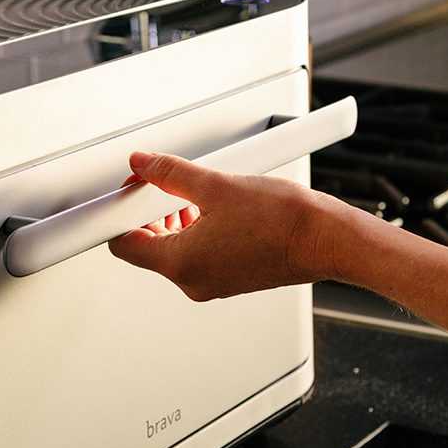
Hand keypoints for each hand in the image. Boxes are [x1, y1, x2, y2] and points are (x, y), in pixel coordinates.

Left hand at [109, 152, 347, 300]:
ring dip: (175, 220)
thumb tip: (144, 165)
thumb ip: (171, 174)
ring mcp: (213, 282)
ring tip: (197, 192)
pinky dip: (198, 230)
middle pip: (147, 247)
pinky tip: (217, 207)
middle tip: (162, 184)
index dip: (120, 212)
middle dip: (149, 213)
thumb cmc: (284, 221)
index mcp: (181, 264)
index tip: (131, 190)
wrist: (327, 239)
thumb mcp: (217, 185)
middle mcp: (193, 281)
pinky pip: (199, 255)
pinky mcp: (231, 278)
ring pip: (174, 250)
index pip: (123, 244)